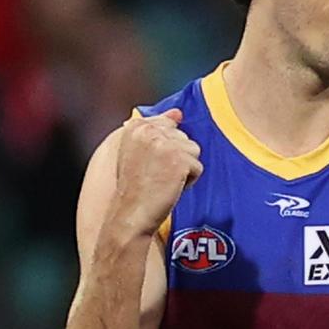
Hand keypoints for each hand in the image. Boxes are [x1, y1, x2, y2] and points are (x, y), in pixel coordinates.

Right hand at [114, 108, 202, 235]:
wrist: (131, 215)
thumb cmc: (135, 187)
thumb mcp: (139, 152)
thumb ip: (157, 128)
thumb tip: (178, 112)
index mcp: (135, 127)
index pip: (167, 123)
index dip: (164, 148)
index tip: (150, 164)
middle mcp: (149, 131)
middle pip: (183, 137)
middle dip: (176, 157)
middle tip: (155, 175)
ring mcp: (165, 144)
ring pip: (193, 150)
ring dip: (184, 168)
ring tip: (163, 180)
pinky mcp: (179, 159)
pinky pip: (197, 167)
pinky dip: (189, 181)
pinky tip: (171, 188)